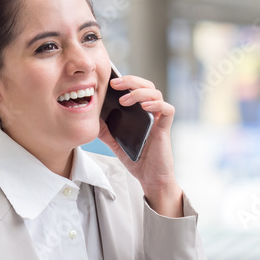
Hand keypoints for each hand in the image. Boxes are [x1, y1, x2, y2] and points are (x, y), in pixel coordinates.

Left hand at [97, 74, 182, 216]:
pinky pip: (168, 110)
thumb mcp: (115, 143)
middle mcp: (151, 113)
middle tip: (114, 84)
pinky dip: (157, 104)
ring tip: (124, 100)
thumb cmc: (137, 160)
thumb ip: (106, 130)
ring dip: (139, 92)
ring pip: (156, 93)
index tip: (110, 81)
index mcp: (140, 113)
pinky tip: (144, 106)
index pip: (136, 88)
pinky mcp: (165, 129)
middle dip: (131, 81)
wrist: (150, 179)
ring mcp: (159, 120)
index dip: (126, 81)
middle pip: (147, 85)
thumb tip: (92, 117)